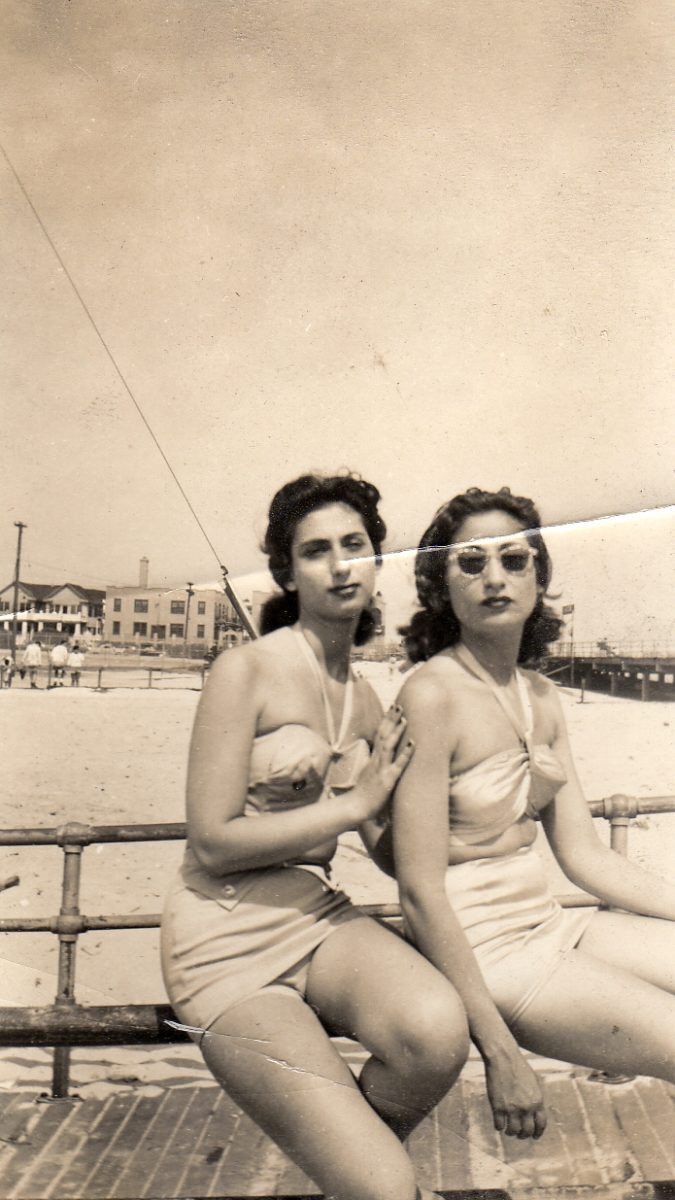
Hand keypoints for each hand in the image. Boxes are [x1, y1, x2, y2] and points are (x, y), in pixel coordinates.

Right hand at [348, 706, 413, 822]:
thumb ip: (374, 765)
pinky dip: (406, 753)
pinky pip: (398, 764)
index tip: (392, 708)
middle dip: (391, 719)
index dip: (386, 720)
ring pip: (388, 745)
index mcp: (373, 758)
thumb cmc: (362, 794)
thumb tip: (379, 757)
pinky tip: (413, 743)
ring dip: (396, 731)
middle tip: (398, 704)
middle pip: (383, 734)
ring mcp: (381, 769)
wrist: (354, 807)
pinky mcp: (387, 780)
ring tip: (404, 718)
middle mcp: (377, 760)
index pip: (379, 734)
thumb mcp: (368, 774)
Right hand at [484, 1043, 546, 1139]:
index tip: (534, 1136)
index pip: (541, 1125)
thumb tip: (536, 1112)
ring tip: (508, 1130)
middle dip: (523, 1135)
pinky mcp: (498, 1107)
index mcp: (537, 1101)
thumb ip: (536, 1098)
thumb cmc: (518, 1067)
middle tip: (519, 1134)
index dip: (538, 1133)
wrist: (503, 1057)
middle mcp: (526, 1108)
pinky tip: (498, 1123)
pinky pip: (499, 1125)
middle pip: (527, 1131)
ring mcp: (512, 1108)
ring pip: (513, 1131)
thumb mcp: (534, 1082)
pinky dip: (499, 1127)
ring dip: (511, 1133)